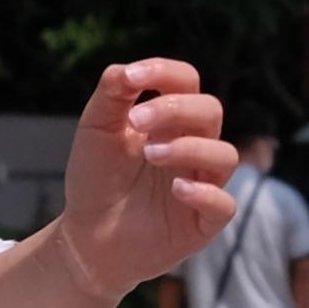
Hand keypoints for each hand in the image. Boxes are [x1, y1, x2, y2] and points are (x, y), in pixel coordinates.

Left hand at [44, 58, 235, 307]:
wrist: (85, 238)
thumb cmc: (96, 180)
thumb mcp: (95, 133)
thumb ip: (110, 98)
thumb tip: (124, 69)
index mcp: (171, 120)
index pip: (186, 82)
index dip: (165, 74)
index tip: (132, 78)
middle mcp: (194, 146)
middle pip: (210, 111)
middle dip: (175, 109)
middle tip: (136, 122)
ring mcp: (203, 183)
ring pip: (224, 155)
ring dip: (189, 148)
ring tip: (150, 154)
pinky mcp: (203, 221)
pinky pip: (223, 204)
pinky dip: (204, 194)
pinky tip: (175, 189)